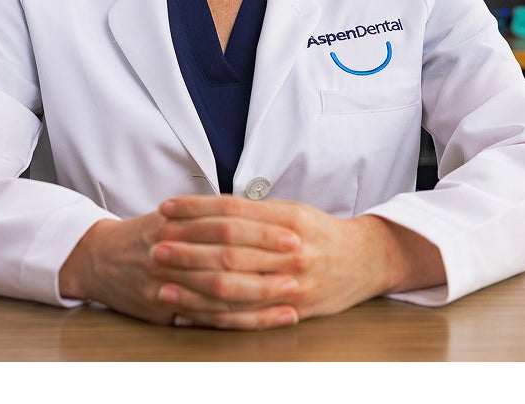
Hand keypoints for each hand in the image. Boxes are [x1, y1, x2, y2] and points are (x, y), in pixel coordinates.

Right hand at [58, 208, 300, 329]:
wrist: (98, 259)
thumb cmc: (146, 234)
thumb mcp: (175, 215)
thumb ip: (212, 214)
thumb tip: (260, 210)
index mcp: (178, 222)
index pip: (227, 221)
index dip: (262, 228)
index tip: (293, 231)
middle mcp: (170, 249)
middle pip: (226, 254)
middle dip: (265, 258)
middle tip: (300, 259)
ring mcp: (166, 282)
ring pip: (219, 290)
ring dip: (259, 293)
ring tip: (293, 294)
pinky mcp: (163, 310)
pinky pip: (208, 318)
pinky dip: (240, 320)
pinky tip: (267, 319)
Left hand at [154, 195, 445, 324]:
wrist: (367, 259)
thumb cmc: (322, 232)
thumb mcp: (293, 211)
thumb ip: (254, 211)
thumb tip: (206, 208)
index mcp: (289, 219)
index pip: (234, 211)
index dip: (197, 209)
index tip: (166, 208)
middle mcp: (291, 251)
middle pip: (230, 250)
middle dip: (189, 249)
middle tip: (156, 246)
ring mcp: (292, 284)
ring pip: (235, 287)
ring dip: (194, 286)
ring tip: (162, 282)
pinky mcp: (293, 310)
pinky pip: (246, 317)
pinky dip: (214, 317)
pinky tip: (188, 313)